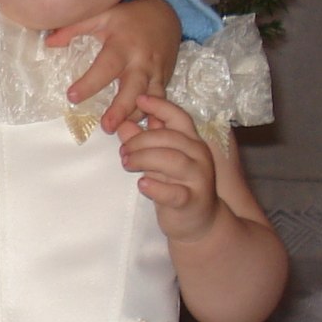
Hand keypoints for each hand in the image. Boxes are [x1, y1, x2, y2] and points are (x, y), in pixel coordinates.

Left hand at [53, 0, 181, 131]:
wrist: (165, 15)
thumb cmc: (127, 18)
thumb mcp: (100, 16)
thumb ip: (74, 28)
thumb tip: (48, 42)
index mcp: (122, 46)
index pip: (105, 67)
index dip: (90, 83)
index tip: (71, 96)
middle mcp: (141, 62)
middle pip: (134, 89)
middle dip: (122, 109)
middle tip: (107, 127)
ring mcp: (155, 72)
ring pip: (149, 99)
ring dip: (137, 117)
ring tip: (122, 132)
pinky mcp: (164, 80)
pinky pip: (161, 101)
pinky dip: (154, 115)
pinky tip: (146, 130)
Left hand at [118, 94, 220, 242]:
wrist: (200, 223)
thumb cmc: (176, 186)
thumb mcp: (158, 162)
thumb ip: (143, 142)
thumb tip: (122, 123)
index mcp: (191, 142)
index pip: (178, 117)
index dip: (160, 106)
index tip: (139, 99)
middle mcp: (199, 156)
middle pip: (169, 138)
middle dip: (140, 140)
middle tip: (123, 151)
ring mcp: (198, 179)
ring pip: (172, 161)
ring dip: (144, 159)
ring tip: (127, 163)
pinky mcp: (192, 201)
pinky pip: (174, 192)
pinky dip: (156, 187)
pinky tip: (142, 184)